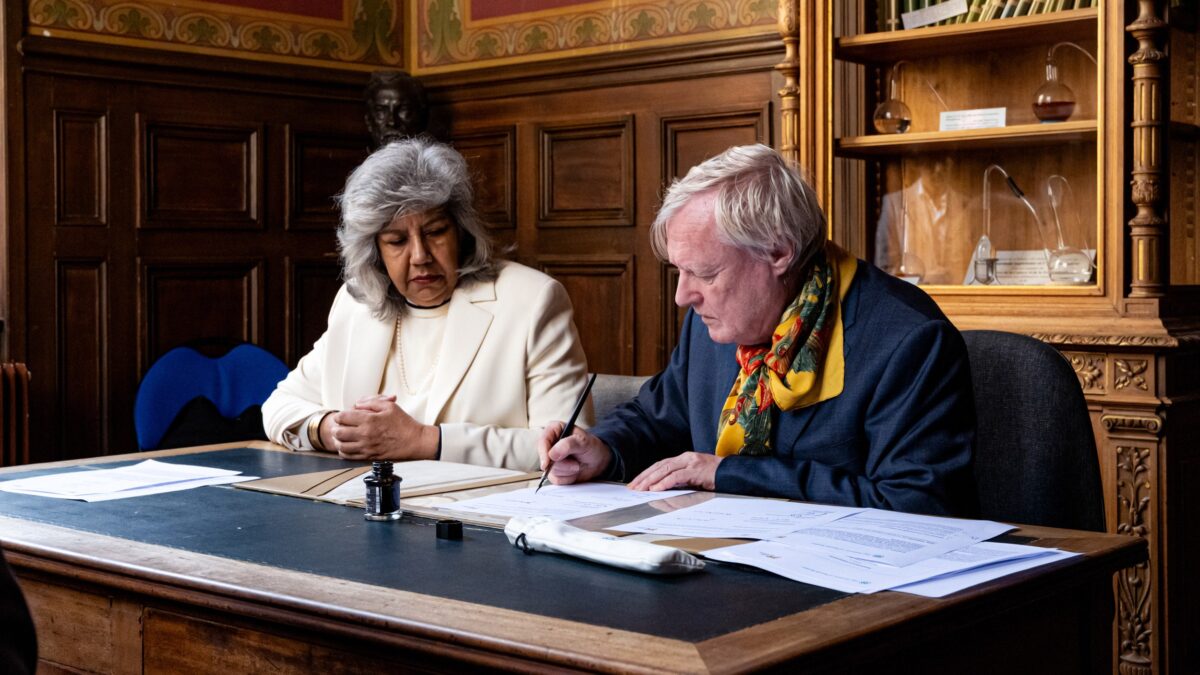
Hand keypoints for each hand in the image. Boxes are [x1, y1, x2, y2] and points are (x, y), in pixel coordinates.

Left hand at [320, 394, 438, 460]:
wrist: (415, 442)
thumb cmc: (404, 423)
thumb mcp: (390, 406)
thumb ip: (371, 402)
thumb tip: (357, 404)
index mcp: (369, 420)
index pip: (344, 417)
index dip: (339, 416)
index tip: (340, 416)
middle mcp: (365, 435)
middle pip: (339, 432)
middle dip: (335, 428)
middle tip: (337, 426)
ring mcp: (367, 447)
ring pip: (342, 446)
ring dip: (337, 441)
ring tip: (339, 437)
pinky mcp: (369, 457)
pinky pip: (350, 457)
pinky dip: (343, 452)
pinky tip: (345, 448)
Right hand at [537, 422, 611, 485]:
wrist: (598, 461)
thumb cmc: (592, 446)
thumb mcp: (583, 442)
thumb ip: (568, 445)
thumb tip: (552, 454)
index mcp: (554, 430)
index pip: (543, 441)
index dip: (543, 453)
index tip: (548, 463)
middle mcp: (550, 444)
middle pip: (545, 459)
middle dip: (562, 465)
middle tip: (576, 463)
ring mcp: (551, 459)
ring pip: (551, 471)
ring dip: (567, 471)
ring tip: (577, 464)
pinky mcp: (554, 471)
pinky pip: (556, 479)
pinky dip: (567, 478)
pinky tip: (574, 471)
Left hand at [628, 452, 721, 491]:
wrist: (733, 473)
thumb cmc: (715, 476)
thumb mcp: (695, 476)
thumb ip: (681, 479)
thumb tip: (663, 487)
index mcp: (684, 458)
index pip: (660, 465)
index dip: (647, 473)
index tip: (636, 482)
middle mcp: (685, 458)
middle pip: (659, 466)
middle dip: (644, 477)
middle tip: (633, 487)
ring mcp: (690, 463)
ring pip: (665, 470)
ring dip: (651, 480)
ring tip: (640, 489)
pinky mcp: (696, 471)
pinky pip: (676, 477)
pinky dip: (664, 483)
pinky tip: (656, 489)